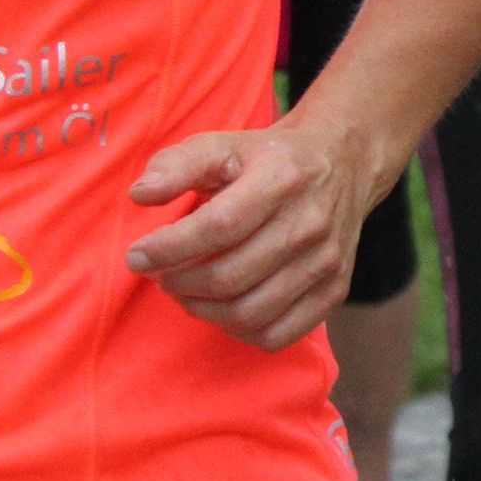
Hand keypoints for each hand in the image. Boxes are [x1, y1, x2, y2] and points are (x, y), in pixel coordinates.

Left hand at [125, 122, 382, 350]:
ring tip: (187, 290)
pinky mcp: (335, 288)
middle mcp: (311, 222)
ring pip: (249, 313)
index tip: (137, 255)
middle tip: (161, 274)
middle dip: (178, 283)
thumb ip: (177, 164)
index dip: (168, 249)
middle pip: (229, 277)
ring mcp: (327, 260)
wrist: (344, 161)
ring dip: (202, 310)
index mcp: (283, 178)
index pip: (219, 227)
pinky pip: (277, 335)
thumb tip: (140, 194)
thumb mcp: (223, 145)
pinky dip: (239, 331)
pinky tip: (224, 306)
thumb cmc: (269, 158)